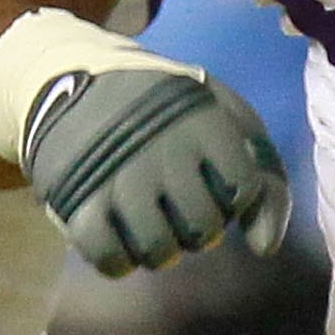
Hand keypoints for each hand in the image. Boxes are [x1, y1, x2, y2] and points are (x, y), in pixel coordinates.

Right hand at [23, 62, 291, 276]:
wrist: (67, 74)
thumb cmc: (165, 108)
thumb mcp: (224, 118)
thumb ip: (267, 181)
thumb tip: (265, 248)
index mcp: (203, 119)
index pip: (242, 190)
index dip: (232, 194)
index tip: (211, 176)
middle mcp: (161, 147)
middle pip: (202, 230)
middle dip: (197, 226)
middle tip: (176, 202)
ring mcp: (115, 174)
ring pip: (158, 252)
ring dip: (160, 248)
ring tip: (150, 220)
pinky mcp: (74, 198)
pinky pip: (110, 260)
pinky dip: (119, 260)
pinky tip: (120, 235)